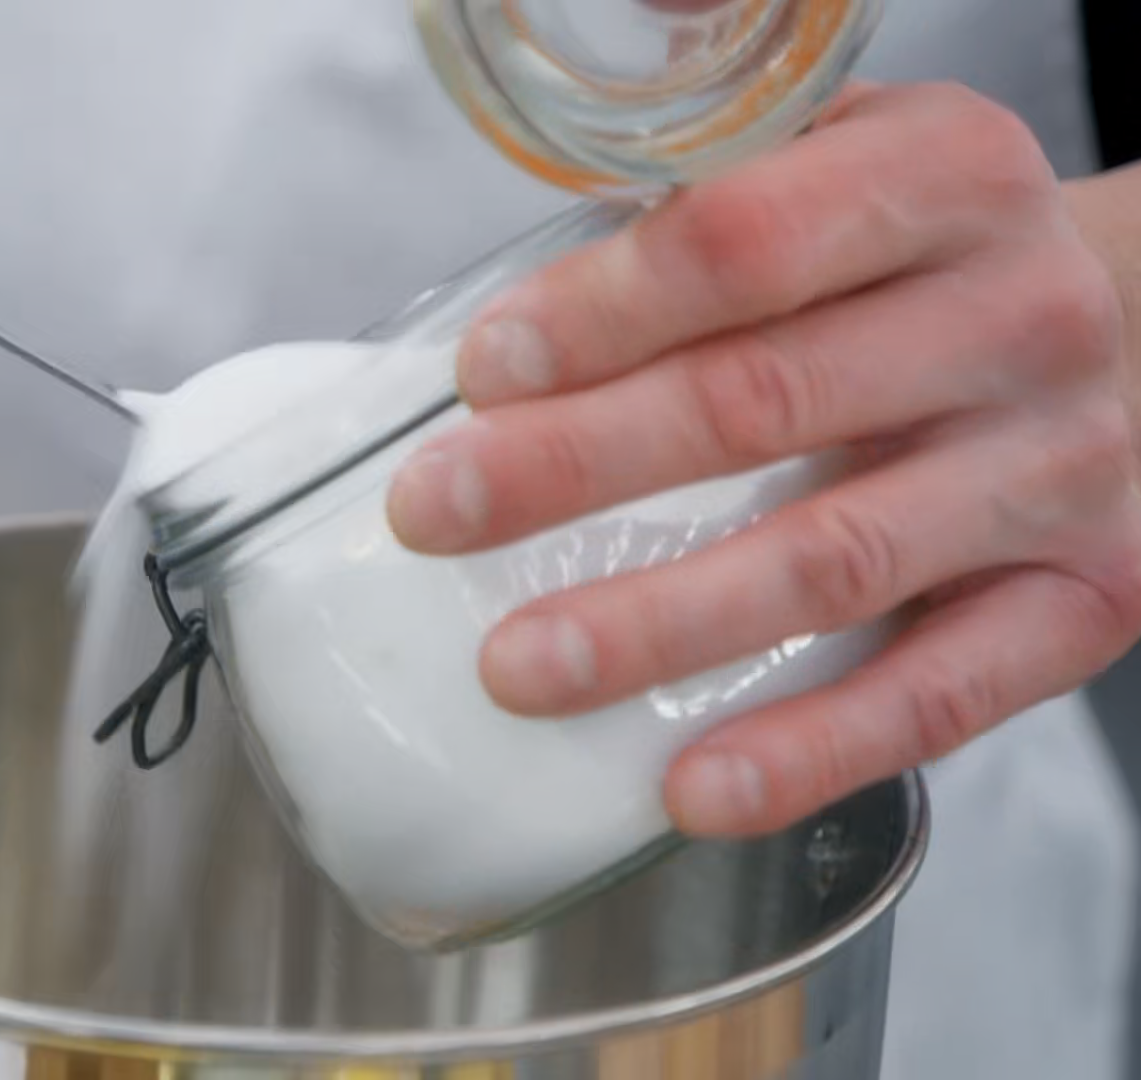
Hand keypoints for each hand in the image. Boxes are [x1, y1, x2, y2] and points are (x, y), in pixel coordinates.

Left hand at [386, 83, 1140, 837]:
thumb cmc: (940, 256)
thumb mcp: (856, 163)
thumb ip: (716, 207)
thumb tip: (517, 327)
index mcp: (946, 181)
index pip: (747, 242)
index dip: (600, 311)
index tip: (481, 370)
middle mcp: (1018, 322)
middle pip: (764, 402)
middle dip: (575, 464)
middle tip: (434, 512)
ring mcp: (1056, 473)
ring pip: (832, 561)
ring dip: (658, 624)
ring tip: (518, 666)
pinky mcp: (1083, 603)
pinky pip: (939, 697)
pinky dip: (808, 750)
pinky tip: (689, 786)